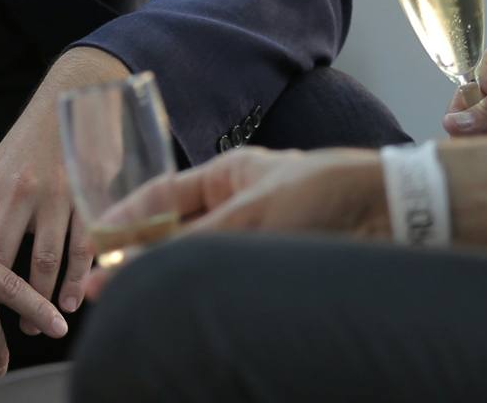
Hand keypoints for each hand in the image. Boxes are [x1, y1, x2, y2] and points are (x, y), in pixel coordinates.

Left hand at [0, 47, 128, 331]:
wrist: (73, 94)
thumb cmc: (31, 137)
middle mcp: (19, 190)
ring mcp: (55, 193)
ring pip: (42, 260)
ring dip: (37, 300)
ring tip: (34, 325)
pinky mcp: (86, 194)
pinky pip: (81, 246)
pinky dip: (77, 280)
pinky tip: (72, 302)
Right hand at [82, 147, 386, 300]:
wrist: (392, 214)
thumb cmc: (327, 193)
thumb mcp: (252, 214)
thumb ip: (193, 242)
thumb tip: (139, 265)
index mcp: (232, 173)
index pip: (164, 193)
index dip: (126, 219)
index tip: (94, 244)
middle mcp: (241, 204)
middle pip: (177, 233)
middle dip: (141, 258)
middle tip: (105, 288)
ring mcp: (258, 238)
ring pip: (200, 261)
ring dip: (170, 280)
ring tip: (134, 307)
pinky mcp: (275, 269)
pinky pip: (228, 282)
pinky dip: (204, 295)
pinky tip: (186, 312)